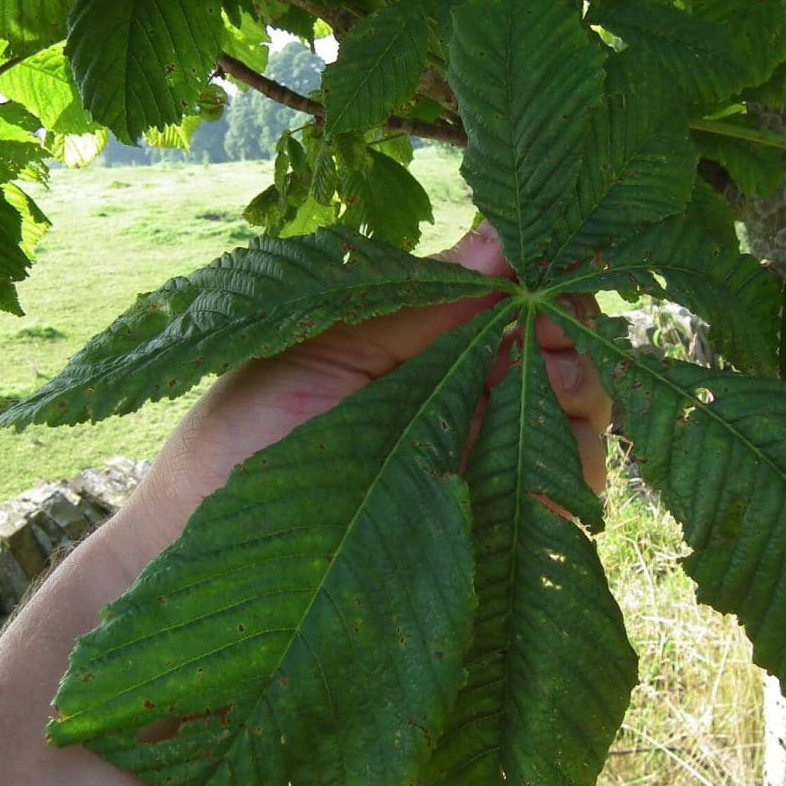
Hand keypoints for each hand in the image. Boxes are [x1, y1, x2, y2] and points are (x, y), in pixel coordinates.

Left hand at [115, 225, 611, 567]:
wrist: (201, 550)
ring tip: (553, 375)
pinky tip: (549, 440)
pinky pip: (563, 495)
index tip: (548, 270)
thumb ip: (416, 299)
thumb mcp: (326, 344)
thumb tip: (503, 234)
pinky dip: (577, 463)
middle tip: (555, 327)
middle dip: (573, 334)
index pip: (511, 305)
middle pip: (560, 356)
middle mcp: (464, 400)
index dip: (540, 283)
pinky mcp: (493, 534)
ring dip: (583, 392)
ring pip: (577, 421)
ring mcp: (483, 467)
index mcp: (426, 346)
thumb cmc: (244, 433)